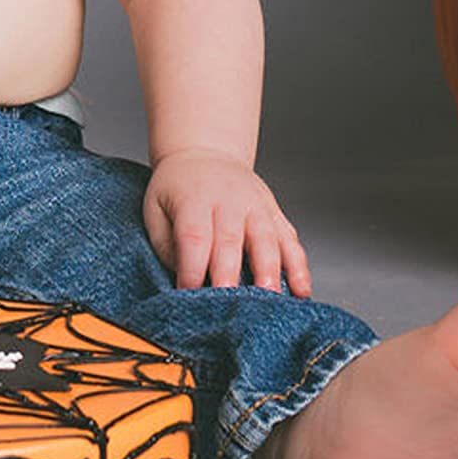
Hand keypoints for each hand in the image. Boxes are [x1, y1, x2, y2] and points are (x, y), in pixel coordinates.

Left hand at [142, 149, 310, 294]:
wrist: (205, 153)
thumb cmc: (177, 188)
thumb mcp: (155, 207)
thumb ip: (167, 244)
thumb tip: (184, 277)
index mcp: (194, 199)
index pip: (194, 236)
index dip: (192, 267)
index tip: (188, 293)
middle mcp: (228, 201)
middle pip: (230, 240)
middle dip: (230, 274)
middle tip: (229, 305)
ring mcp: (256, 206)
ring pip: (266, 240)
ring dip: (270, 271)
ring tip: (271, 298)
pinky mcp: (275, 213)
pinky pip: (290, 240)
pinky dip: (298, 266)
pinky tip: (301, 290)